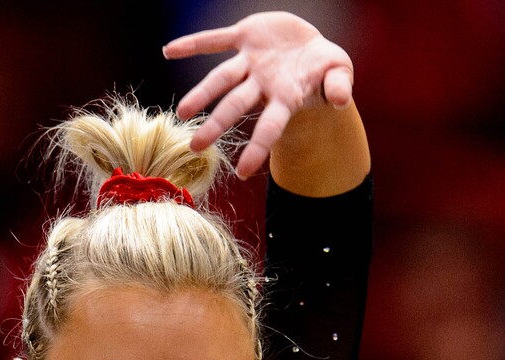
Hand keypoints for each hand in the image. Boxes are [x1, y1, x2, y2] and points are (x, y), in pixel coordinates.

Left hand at [163, 12, 353, 178]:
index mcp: (284, 97)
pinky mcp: (244, 36)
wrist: (312, 45)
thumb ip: (339, 85)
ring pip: (221, 78)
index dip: (257, 148)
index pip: (269, 127)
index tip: (242, 173)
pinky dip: (193, 43)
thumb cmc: (325, 68)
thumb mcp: (340, 72)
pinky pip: (214, 39)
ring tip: (182, 112)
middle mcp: (262, 84)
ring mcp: (250, 62)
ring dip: (201, 93)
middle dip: (217, 125)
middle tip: (196, 147)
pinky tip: (168, 50)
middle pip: (236, 105)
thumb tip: (342, 101)